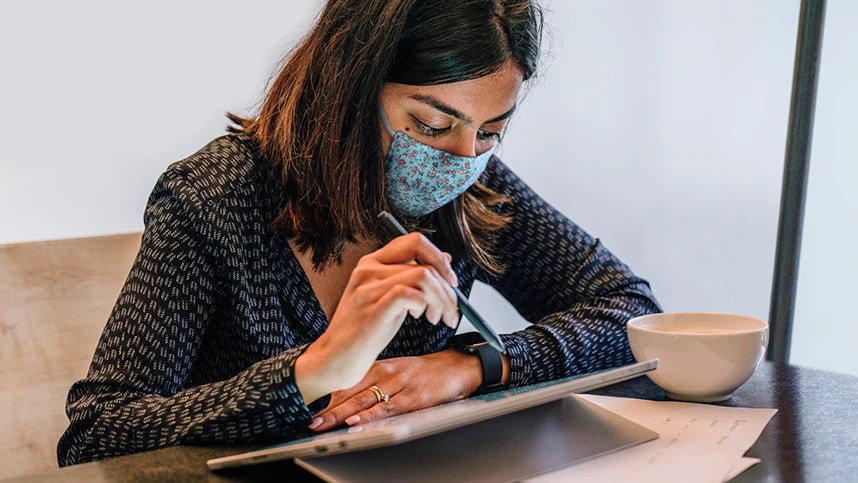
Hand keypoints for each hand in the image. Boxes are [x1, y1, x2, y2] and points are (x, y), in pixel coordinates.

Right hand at [295, 233, 460, 403]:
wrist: (335, 358)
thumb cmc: (364, 331)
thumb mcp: (390, 297)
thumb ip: (411, 277)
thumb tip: (444, 259)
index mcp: (372, 262)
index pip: (414, 241)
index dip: (439, 258)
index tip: (450, 280)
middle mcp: (368, 270)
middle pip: (424, 263)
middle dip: (447, 289)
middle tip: (449, 311)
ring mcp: (368, 288)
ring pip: (422, 276)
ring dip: (440, 299)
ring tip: (435, 318)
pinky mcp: (372, 310)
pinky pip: (409, 294)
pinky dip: (423, 305)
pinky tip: (420, 317)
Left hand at [308, 349, 482, 431]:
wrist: (459, 366)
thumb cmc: (427, 371)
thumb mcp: (398, 370)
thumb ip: (374, 381)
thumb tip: (348, 399)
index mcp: (380, 366)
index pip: (347, 381)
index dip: (326, 395)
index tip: (307, 405)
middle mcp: (386, 373)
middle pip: (350, 392)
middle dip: (327, 408)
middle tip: (309, 419)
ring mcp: (399, 385)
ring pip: (364, 400)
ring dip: (340, 414)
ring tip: (322, 424)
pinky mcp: (413, 398)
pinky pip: (387, 408)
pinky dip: (370, 416)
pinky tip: (355, 422)